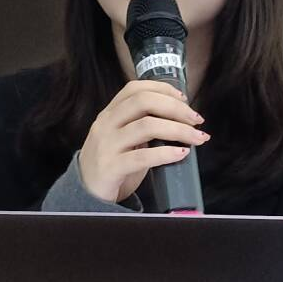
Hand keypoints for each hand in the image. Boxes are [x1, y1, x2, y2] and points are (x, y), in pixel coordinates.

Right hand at [78, 80, 209, 203]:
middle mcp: (106, 124)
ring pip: (147, 126)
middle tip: (196, 119)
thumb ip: (141, 124)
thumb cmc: (112, 162)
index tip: (184, 99)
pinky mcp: (111, 167)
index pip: (135, 89)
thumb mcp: (122, 137)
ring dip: (178, 130)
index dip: (163, 89)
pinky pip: (143, 157)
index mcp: (110, 113)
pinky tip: (181, 153)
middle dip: (176, 108)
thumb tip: (181, 117)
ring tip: (197, 137)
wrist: (85, 193)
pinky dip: (166, 154)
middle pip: (144, 102)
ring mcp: (107, 145)